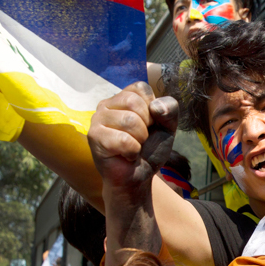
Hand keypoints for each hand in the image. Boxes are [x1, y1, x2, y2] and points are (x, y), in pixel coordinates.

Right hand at [88, 82, 178, 200]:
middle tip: (141, 139)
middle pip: (133, 102)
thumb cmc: (150, 150)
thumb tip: (156, 107)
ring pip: (129, 120)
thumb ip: (170, 110)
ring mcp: (98, 119)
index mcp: (123, 97)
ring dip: (140, 140)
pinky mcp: (94, 136)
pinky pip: (122, 139)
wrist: (139, 177)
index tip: (149, 124)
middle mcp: (107, 104)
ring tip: (134, 147)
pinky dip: (132, 151)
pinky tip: (126, 156)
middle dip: (146, 125)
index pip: (141, 88)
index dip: (153, 109)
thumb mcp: (168, 127)